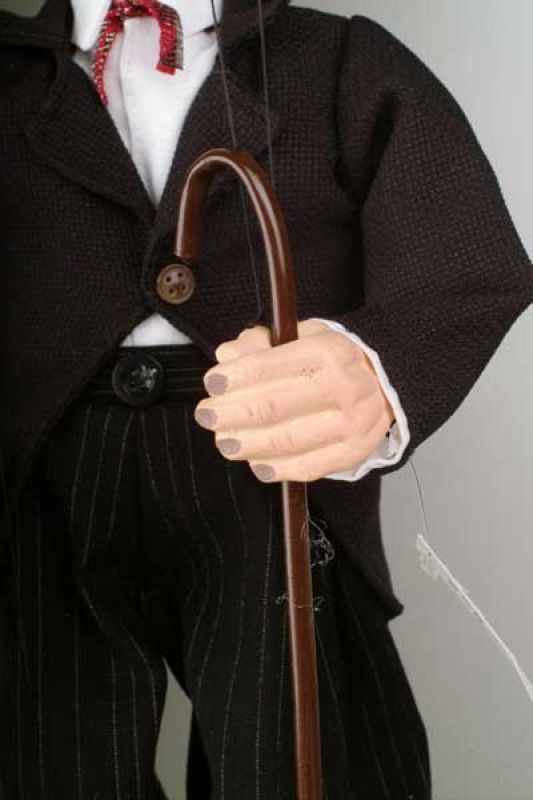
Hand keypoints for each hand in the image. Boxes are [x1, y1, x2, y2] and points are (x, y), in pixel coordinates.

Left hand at [193, 319, 394, 482]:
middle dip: (231, 413)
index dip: (236, 377)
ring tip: (224, 441)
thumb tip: (227, 357)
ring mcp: (349, 425)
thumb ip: (261, 343)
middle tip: (207, 415)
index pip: (270, 366)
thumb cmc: (332, 360)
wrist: (386, 382)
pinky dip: (275, 469)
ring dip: (246, 444)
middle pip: (273, 407)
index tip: (212, 382)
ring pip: (286, 441)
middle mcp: (342, 388)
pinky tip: (254, 463)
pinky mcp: (351, 453)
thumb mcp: (302, 335)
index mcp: (327, 352)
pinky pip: (307, 467)